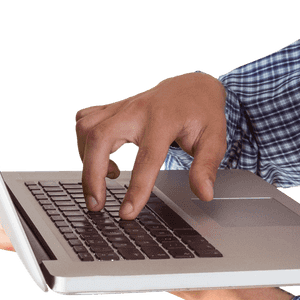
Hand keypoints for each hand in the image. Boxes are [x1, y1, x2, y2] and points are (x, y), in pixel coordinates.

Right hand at [74, 72, 226, 218]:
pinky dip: (84, 143)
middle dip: (91, 175)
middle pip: (100, 138)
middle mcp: (137, 109)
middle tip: (96, 205)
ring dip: (86, 159)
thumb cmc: (203, 114)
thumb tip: (204, 194)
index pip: (146, 158)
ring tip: (107, 180)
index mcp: (164, 119)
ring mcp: (121, 106)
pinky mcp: (112, 108)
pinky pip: (85, 121)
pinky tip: (101, 157)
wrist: (193, 86)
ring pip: (86, 128)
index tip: (127, 213)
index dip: (135, 188)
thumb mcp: (215, 139)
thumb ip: (206, 167)